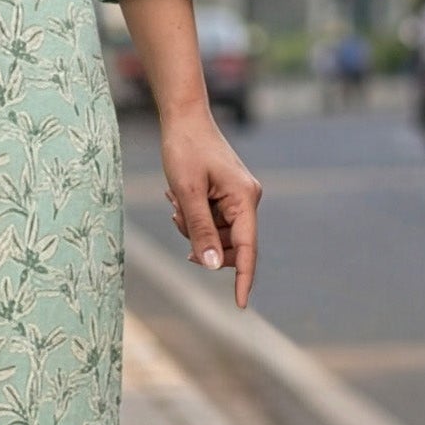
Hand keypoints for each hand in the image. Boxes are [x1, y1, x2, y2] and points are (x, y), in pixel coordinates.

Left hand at [160, 111, 262, 309]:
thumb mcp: (187, 193)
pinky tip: (178, 199)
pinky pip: (211, 220)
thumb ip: (200, 229)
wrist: (183, 119)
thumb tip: (210, 266)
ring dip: (193, 226)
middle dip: (201, 239)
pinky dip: (193, 216)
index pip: (247, 249)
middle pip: (228, 244)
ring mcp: (238, 198)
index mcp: (245, 198)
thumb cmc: (185, 150)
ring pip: (216, 234)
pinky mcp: (227, 195)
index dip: (242, 278)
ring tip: (176, 202)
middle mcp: (248, 200)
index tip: (239, 306)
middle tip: (178, 217)